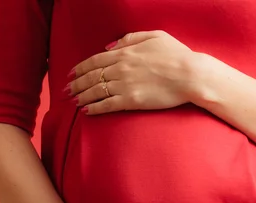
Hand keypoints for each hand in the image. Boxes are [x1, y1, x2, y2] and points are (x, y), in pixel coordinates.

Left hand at [67, 31, 195, 114]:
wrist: (189, 75)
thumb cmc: (176, 54)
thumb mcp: (154, 36)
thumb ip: (130, 39)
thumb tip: (111, 46)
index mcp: (125, 52)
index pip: (96, 60)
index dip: (81, 68)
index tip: (71, 74)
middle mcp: (120, 68)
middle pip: (91, 76)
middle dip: (76, 84)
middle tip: (66, 91)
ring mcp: (124, 85)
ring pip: (96, 91)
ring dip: (82, 97)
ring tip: (73, 102)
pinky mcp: (131, 101)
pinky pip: (107, 105)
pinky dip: (95, 108)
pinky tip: (86, 111)